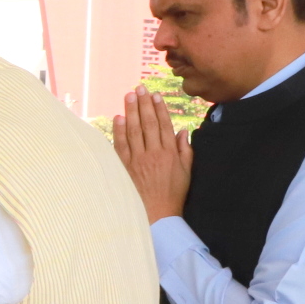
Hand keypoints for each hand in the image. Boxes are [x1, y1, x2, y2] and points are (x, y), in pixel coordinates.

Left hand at [111, 90, 191, 222]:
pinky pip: (121, 146)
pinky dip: (119, 131)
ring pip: (133, 131)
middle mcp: (154, 154)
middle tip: (139, 88)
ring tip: (128, 96)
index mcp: (170, 153)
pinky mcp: (126, 168)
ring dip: (130, 112)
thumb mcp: (186, 172)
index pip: (164, 125)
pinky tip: (118, 118)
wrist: (157, 215)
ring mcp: (138, 160)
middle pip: (147, 123)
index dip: (159, 108)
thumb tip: (183, 130)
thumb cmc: (173, 194)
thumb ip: (186, 149)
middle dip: (143, 104)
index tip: (155, 95)